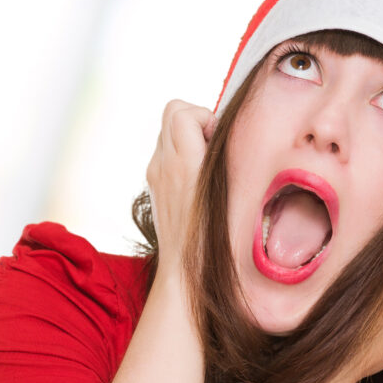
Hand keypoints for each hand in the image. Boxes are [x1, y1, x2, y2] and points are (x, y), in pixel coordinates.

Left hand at [145, 99, 217, 282]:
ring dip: (186, 135)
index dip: (204, 115)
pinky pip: (164, 151)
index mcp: (184, 165)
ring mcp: (155, 173)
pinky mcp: (154, 184)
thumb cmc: (212, 239)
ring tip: (205, 159)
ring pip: (167, 131)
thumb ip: (225, 158)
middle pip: (171, 111)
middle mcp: (164, 165)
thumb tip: (228, 134)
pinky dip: (179, 152)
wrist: (184, 270)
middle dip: (195, 117)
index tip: (219, 137)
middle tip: (213, 141)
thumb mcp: (229, 194)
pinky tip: (195, 176)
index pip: (181, 112)